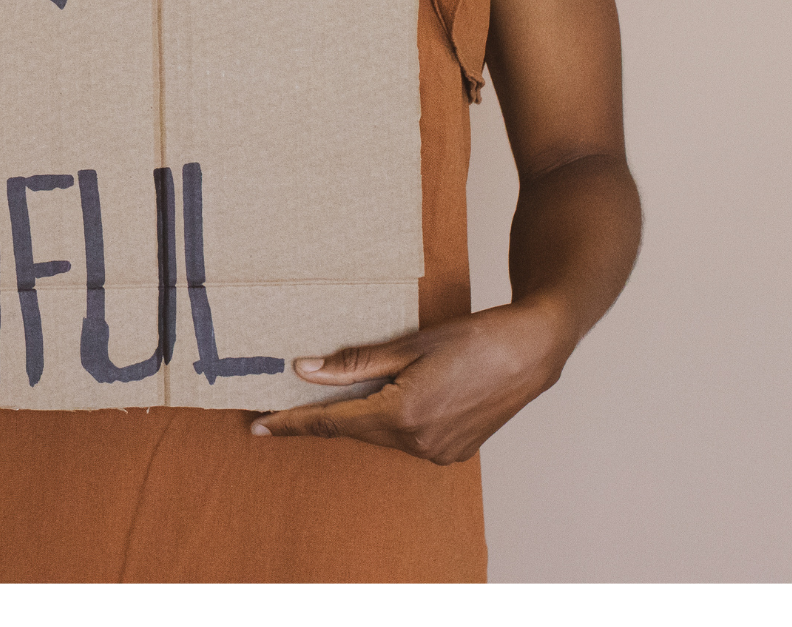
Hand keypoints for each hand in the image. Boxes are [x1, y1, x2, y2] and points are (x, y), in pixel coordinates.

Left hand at [251, 300, 570, 464]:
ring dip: (362, 416)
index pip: (332, 423)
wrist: (532, 350)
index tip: (259, 428)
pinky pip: (405, 438)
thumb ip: (354, 363)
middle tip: (288, 406)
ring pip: (380, 434)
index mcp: (402, 414)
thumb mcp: (408, 345)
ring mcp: (438, 452)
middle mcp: (418, 442)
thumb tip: (305, 369)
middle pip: (355, 429)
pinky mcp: (452, 452)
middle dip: (325, 415)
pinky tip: (391, 399)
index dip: (292, 424)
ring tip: (350, 391)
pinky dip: (390, 421)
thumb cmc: (473, 338)